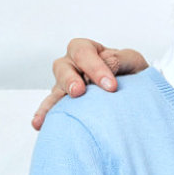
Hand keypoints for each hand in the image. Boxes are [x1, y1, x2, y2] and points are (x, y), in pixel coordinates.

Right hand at [32, 38, 148, 129]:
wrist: (134, 91)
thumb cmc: (130, 72)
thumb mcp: (131, 61)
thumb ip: (120, 59)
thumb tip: (107, 64)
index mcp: (87, 50)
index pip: (84, 53)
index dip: (95, 68)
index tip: (111, 86)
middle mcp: (71, 65)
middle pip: (63, 67)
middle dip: (70, 80)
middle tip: (79, 92)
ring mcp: (65, 85)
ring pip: (55, 89)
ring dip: (53, 101)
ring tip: (50, 114)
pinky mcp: (63, 103)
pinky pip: (51, 107)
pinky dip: (45, 115)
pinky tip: (40, 124)